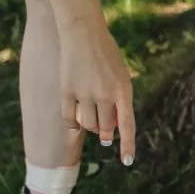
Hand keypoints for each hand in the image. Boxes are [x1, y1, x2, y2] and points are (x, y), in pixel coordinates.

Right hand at [60, 14, 135, 164]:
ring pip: (88, 125)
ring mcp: (85, 93)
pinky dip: (73, 126)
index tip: (127, 161)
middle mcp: (105, 94)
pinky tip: (75, 126)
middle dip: (106, 134)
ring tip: (92, 119)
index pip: (127, 125)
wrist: (82, 32)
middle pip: (105, 129)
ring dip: (91, 127)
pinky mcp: (67, 91)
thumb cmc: (105, 54)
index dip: (127, 145)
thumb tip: (113, 126)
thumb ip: (119, 99)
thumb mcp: (121, 75)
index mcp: (123, 90)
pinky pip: (70, 119)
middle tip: (105, 135)